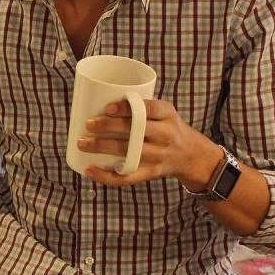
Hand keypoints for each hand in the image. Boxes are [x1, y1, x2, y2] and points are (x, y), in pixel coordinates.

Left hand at [77, 98, 215, 185]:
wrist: (192, 155)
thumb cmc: (168, 127)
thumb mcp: (164, 111)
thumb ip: (141, 106)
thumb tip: (98, 97)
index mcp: (167, 114)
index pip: (148, 109)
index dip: (127, 108)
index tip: (107, 107)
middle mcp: (165, 135)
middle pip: (135, 131)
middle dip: (108, 127)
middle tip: (88, 124)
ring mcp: (159, 156)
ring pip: (128, 153)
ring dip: (102, 148)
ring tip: (82, 143)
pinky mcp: (151, 173)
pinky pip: (127, 177)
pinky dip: (106, 175)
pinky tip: (90, 169)